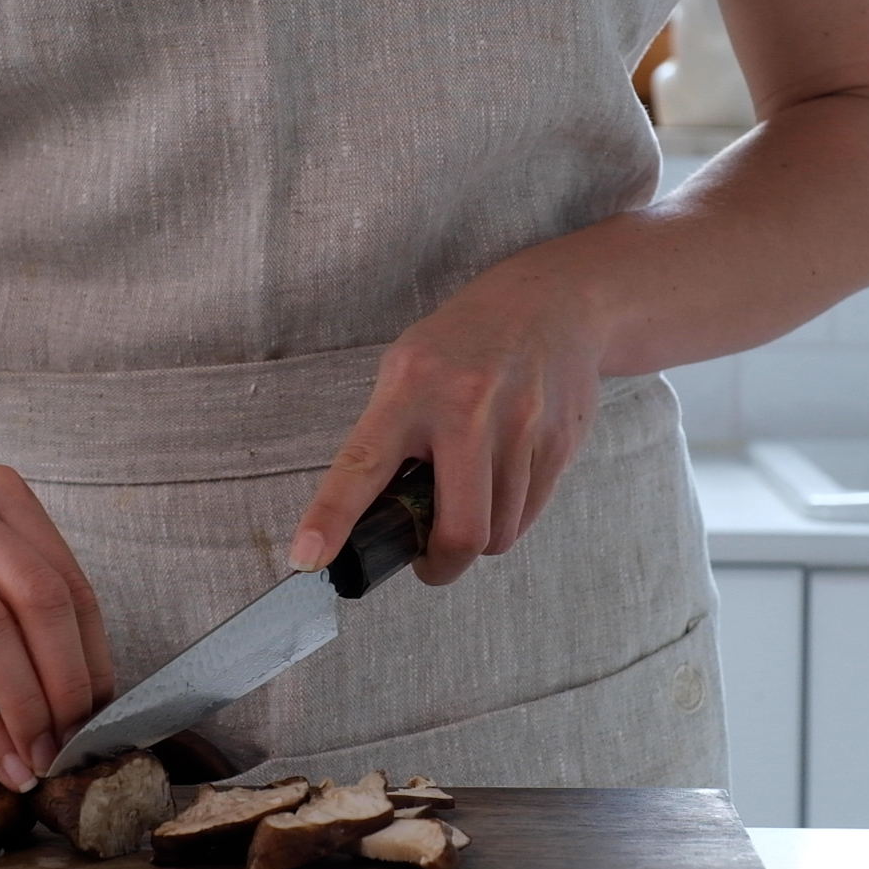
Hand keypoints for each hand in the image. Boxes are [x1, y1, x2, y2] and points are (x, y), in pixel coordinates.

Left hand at [289, 244, 608, 584]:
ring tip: (470, 500)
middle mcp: (468, 408)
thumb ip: (389, 437)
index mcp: (411, 388)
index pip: (362, 464)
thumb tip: (373, 519)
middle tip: (429, 562)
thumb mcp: (408, 370)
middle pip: (460, 531)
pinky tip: (503, 480)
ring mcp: (522, 426)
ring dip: (479, 538)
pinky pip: (530, 516)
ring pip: (500, 533)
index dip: (331, 517)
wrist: (553, 302)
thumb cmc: (466, 343)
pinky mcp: (560, 441)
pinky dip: (510, 518)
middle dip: (441, 565)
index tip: (309, 557)